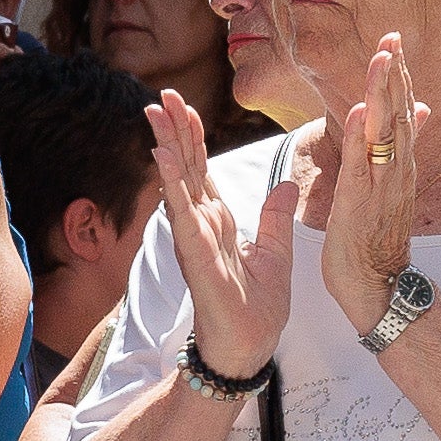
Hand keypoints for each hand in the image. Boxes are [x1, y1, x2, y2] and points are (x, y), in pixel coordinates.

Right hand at [144, 86, 296, 381]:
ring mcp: (195, 239)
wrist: (251, 346)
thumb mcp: (277, 252)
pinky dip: (172, 187)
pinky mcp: (197, 257)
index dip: (192, 137)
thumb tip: (286, 183)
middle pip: (185, 167)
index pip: (202, 169)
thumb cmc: (257, 306)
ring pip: (178, 184)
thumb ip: (277, 217)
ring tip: (154, 113)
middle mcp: (201, 225)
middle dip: (174, 130)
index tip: (183, 104)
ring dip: (166, 147)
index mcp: (219, 221)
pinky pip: (182, 216)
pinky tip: (161, 160)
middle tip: (161, 94)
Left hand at [313, 39, 419, 344]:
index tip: (393, 42)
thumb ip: (407, 145)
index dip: (398, 76)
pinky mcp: (361, 203)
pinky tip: (360, 111)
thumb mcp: (395, 184)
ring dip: (384, 95)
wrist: (380, 284)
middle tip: (392, 37)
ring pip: (385, 132)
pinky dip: (361, 137)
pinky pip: (361, 165)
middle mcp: (396, 170)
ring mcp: (382, 186)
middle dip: (395, 74)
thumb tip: (422, 108)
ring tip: (382, 60)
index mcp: (400, 163)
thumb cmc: (380, 237)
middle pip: (398, 113)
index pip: (402, 110)